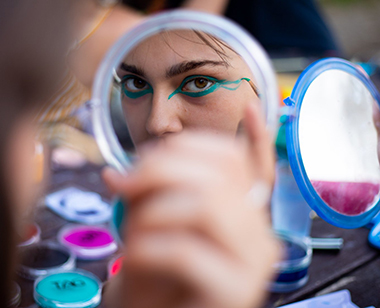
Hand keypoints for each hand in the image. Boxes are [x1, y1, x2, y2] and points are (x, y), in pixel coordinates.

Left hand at [103, 101, 279, 307]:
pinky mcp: (237, 292)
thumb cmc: (158, 272)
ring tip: (130, 230)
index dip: (257, 136)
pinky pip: (187, 249)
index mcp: (246, 214)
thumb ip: (152, 193)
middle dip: (162, 165)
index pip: (258, 167)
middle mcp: (261, 233)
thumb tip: (116, 171)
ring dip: (152, 208)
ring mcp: (254, 262)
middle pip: (223, 172)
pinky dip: (147, 246)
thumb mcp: (157, 223)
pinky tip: (134, 258)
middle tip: (125, 182)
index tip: (251, 106)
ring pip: (207, 203)